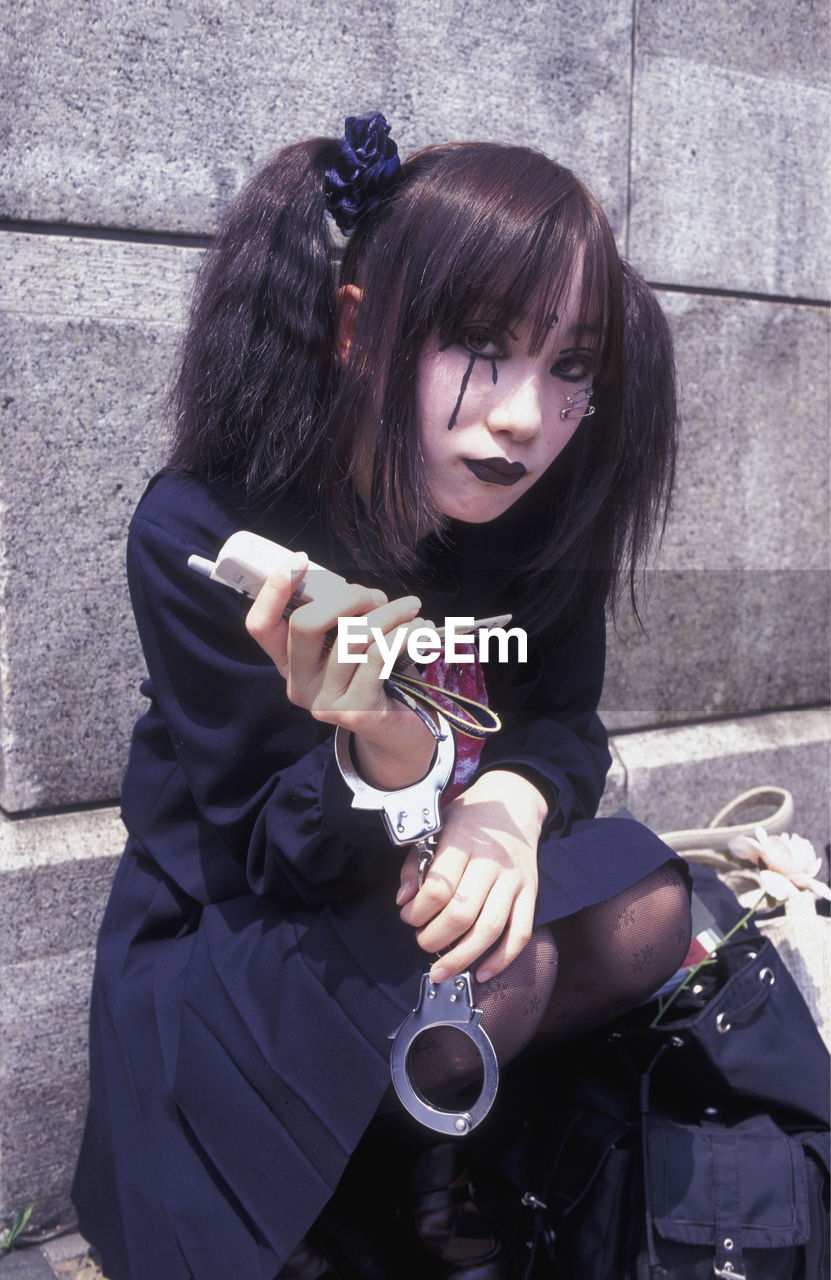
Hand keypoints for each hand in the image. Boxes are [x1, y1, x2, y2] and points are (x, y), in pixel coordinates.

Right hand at [244, 556, 436, 788]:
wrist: (402, 734)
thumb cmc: (378, 677)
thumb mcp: (352, 645)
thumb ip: (341, 618)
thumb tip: (350, 586)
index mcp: (289, 663)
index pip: (260, 626)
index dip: (273, 590)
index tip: (300, 560)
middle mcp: (298, 685)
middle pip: (305, 624)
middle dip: (347, 596)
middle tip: (377, 596)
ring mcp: (323, 702)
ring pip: (352, 636)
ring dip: (388, 612)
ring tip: (410, 609)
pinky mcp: (355, 711)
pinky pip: (378, 656)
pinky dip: (404, 633)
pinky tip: (419, 627)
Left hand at [396, 770, 546, 982]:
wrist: (514, 803)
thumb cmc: (468, 821)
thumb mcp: (435, 829)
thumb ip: (415, 865)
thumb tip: (404, 900)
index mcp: (462, 844)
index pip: (438, 888)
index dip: (417, 911)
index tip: (407, 916)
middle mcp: (491, 863)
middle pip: (462, 913)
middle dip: (435, 938)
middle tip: (421, 940)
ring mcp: (514, 880)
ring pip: (491, 929)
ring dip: (462, 956)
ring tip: (441, 969)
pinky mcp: (530, 893)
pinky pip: (520, 933)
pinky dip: (502, 959)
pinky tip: (481, 972)